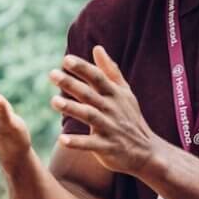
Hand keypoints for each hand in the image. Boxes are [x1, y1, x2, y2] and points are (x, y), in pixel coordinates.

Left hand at [51, 46, 159, 175]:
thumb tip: (97, 48)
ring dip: (72, 108)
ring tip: (54, 101)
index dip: (83, 68)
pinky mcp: (108, 147)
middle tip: (52, 74)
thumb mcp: (124, 93)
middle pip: (90, 94)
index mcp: (115, 94)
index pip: (98, 77)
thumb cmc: (131, 118)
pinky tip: (62, 139)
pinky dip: (77, 142)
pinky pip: (91, 144)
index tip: (66, 60)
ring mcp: (110, 128)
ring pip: (90, 116)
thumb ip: (110, 71)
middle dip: (72, 84)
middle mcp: (112, 109)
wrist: (146, 151)